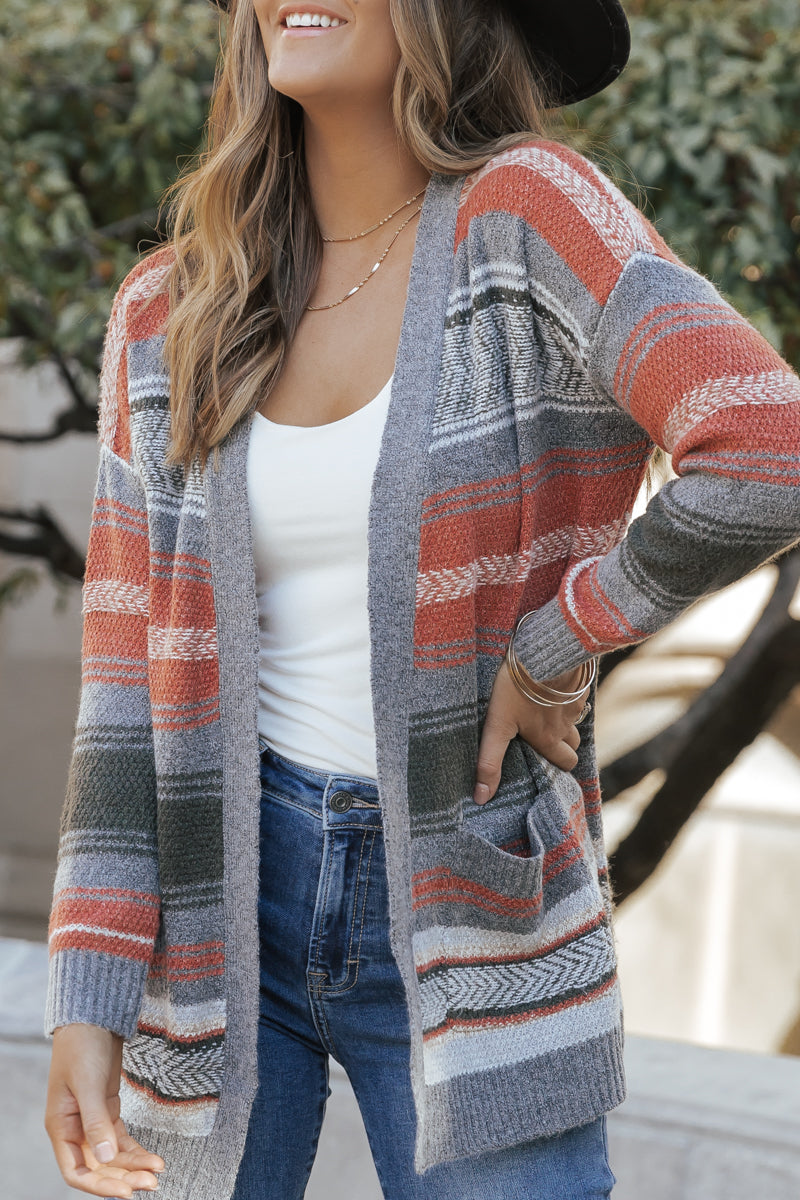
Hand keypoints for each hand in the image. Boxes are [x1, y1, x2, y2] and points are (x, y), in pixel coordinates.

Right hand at [45, 1023, 164, 1196]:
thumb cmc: (82, 1046)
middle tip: (151, 1184)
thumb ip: (96, 1121)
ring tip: (158, 1172)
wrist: (94, 1016)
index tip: (126, 1192)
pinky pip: (121, 1139)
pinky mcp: (108, 1109)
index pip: (77, 1170)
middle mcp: (75, 1128)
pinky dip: (136, 1149)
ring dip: (134, 1166)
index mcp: (61, 1127)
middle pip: (99, 1166)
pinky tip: (153, 1158)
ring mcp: (92, 1120)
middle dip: (124, 1177)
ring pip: (113, 1155)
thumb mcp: (88, 1084)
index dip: (99, 1185)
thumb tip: (105, 1156)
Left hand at [473, 659, 587, 804]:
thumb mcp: (498, 725)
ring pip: (574, 718)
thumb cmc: (517, 689)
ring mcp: (574, 701)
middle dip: (564, 744)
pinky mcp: (577, 680)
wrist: (544, 650)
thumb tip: (481, 798)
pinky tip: (550, 686)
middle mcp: (566, 724)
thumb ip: (490, 761)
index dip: (559, 765)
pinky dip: (566, 695)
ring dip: (563, 719)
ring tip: (544, 711)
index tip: (548, 763)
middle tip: (544, 738)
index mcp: (548, 739)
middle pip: (574, 743)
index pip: (566, 763)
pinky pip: (575, 694)